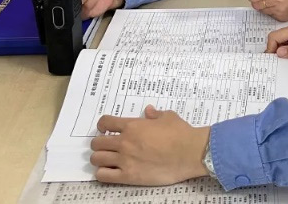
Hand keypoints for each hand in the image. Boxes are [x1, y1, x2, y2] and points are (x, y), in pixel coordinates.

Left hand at [91, 105, 208, 184]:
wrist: (190, 153)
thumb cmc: (181, 133)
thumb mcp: (168, 117)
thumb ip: (155, 114)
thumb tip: (149, 111)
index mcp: (132, 126)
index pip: (105, 122)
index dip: (103, 125)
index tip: (105, 129)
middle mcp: (124, 142)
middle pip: (97, 143)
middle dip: (100, 143)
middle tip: (108, 146)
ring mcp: (125, 160)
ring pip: (96, 159)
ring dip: (100, 158)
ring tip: (108, 160)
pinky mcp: (128, 176)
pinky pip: (103, 176)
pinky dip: (103, 173)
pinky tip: (110, 171)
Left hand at [248, 0, 287, 21]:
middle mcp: (276, 1)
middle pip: (256, 5)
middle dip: (256, 1)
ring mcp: (278, 11)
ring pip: (261, 11)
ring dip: (263, 7)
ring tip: (272, 2)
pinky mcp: (280, 19)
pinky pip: (269, 15)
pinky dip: (270, 12)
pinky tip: (277, 7)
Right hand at [266, 23, 287, 64]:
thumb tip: (277, 52)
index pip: (275, 36)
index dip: (270, 47)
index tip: (271, 59)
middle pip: (276, 36)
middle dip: (273, 48)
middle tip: (273, 61)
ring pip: (280, 39)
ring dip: (278, 49)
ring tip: (279, 60)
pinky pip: (286, 41)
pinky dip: (284, 49)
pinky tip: (286, 57)